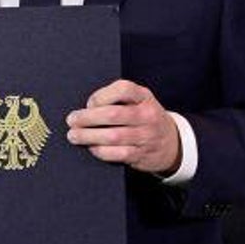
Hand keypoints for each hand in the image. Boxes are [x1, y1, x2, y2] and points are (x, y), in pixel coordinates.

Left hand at [67, 80, 181, 174]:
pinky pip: (117, 154)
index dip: (101, 95)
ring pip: (113, 136)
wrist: (173, 143)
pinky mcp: (142, 154)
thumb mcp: (138, 101)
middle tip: (71, 120)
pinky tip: (91, 147)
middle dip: (87, 118)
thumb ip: (116, 100)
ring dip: (88, 136)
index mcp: (144, 97)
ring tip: (74, 136)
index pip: (123, 89)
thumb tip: (85, 109)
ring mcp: (146, 136)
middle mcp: (147, 115)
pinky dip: (100, 151)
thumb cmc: (144, 118)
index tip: (89, 103)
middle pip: (112, 114)